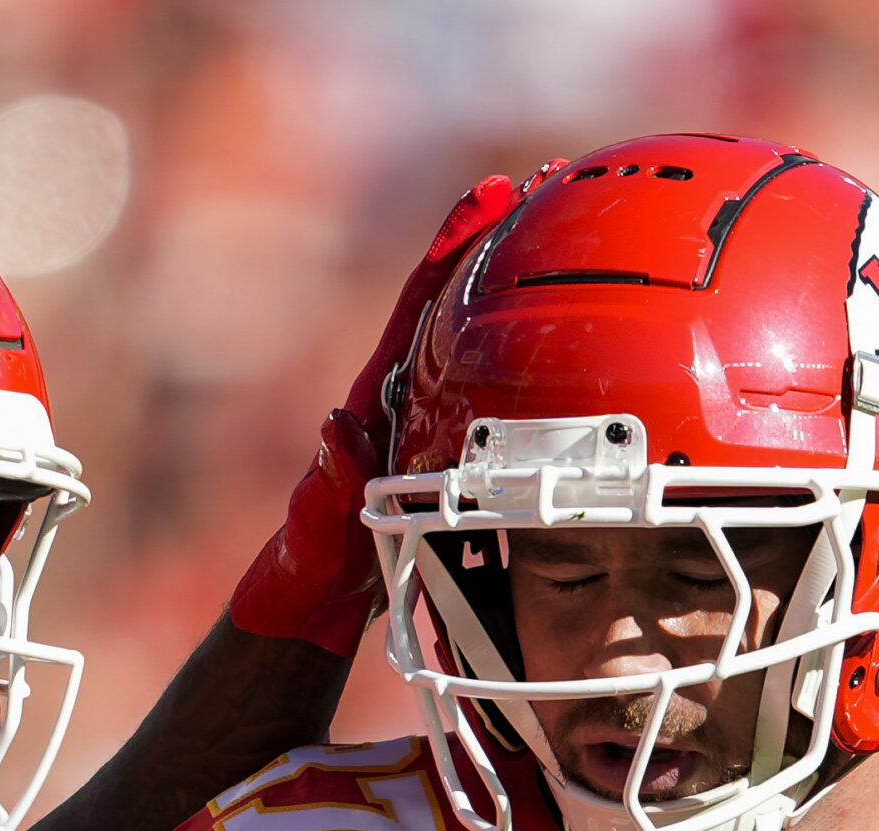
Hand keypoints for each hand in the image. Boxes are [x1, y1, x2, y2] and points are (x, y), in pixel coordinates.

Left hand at [227, 172, 532, 656]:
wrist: (316, 598)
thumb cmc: (311, 562)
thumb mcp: (317, 522)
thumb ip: (329, 478)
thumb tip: (335, 426)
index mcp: (374, 397)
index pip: (417, 304)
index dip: (451, 248)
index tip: (491, 196)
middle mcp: (400, 391)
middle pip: (453, 299)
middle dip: (496, 240)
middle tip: (547, 184)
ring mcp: (422, 413)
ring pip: (476, 338)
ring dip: (516, 288)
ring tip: (567, 238)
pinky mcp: (441, 443)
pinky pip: (489, 385)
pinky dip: (525, 355)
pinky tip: (568, 345)